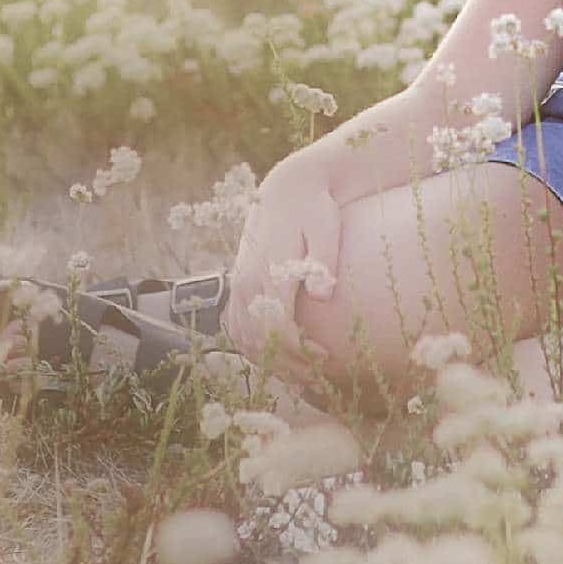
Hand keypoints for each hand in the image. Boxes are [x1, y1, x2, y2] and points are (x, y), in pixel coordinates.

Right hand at [222, 160, 342, 361]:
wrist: (290, 187)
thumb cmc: (315, 208)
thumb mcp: (326, 228)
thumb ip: (323, 261)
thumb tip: (325, 294)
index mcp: (266, 271)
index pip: (275, 326)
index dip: (297, 349)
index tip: (325, 356)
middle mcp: (245, 283)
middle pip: (257, 339)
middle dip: (286, 363)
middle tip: (318, 375)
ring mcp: (238, 285)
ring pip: (242, 337)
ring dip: (268, 360)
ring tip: (301, 374)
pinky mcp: (239, 284)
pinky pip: (236, 326)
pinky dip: (252, 347)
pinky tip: (276, 357)